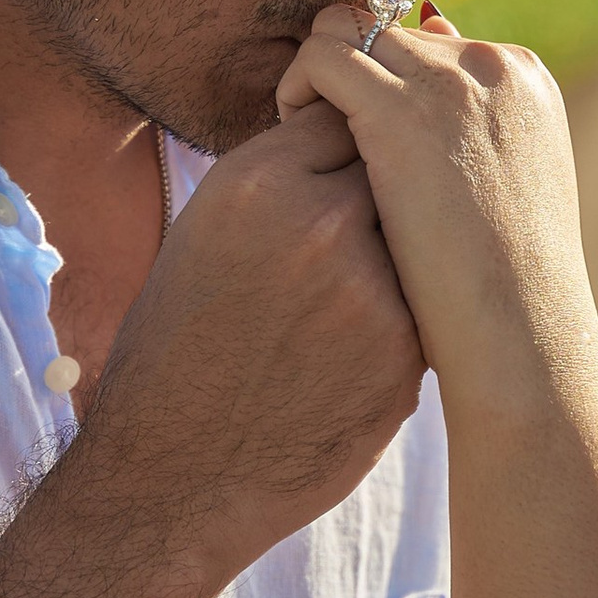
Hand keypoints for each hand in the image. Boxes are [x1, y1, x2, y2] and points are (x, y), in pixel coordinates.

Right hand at [78, 100, 424, 583]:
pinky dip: (400, 322)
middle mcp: (318, 223)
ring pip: (416, 240)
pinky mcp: (406, 355)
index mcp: (255, 181)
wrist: (173, 478)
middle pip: (391, 169)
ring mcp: (370, 290)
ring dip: (396, 259)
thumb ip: (277, 181)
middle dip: (381, 195)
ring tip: (338, 306)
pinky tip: (348, 354)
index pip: (343, 118)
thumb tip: (348, 135)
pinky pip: (424, 307)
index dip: (345, 147)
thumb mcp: (202, 236)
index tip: (338, 175)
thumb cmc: (176, 353)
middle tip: (348, 240)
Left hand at [274, 7, 597, 424]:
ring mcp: (451, 82)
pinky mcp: (401, 111)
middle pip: (387, 32)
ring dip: (318, 74)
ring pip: (348, 30)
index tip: (361, 135)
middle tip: (319, 134)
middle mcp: (494, 64)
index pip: (430, 43)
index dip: (386, 83)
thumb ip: (472, 137)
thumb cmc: (508, 290)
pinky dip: (298, 87)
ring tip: (302, 135)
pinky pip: (323, 56)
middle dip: (349, 74)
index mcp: (526, 80)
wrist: (519, 338)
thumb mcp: (503, 197)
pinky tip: (290, 139)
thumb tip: (428, 103)